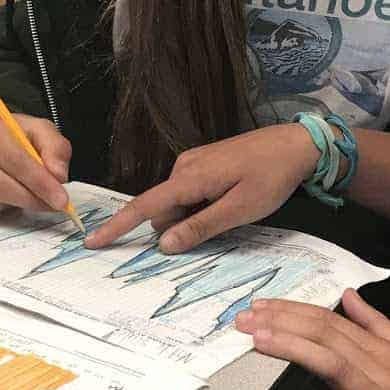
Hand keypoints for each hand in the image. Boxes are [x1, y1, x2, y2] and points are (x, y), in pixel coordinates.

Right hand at [0, 112, 71, 222]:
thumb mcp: (40, 133)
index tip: (61, 200)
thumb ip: (55, 149)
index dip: (40, 182)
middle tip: (50, 204)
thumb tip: (58, 176)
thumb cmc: (14, 139)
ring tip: (17, 190)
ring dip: (11, 204)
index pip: (14, 159)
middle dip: (30, 198)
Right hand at [84, 123, 318, 252]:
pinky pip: (190, 193)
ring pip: (178, 204)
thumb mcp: (240, 210)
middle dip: (181, 227)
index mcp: (190, 177)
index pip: (144, 206)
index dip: (118, 227)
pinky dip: (202, 206)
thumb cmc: (272, 176)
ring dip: (195, 217)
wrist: (297, 144)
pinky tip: (230, 201)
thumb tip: (164, 244)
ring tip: (234, 207)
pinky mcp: (205, 163)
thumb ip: (201, 227)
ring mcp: (194, 163)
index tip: (92, 241)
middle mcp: (184, 167)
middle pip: (164, 211)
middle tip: (225, 222)